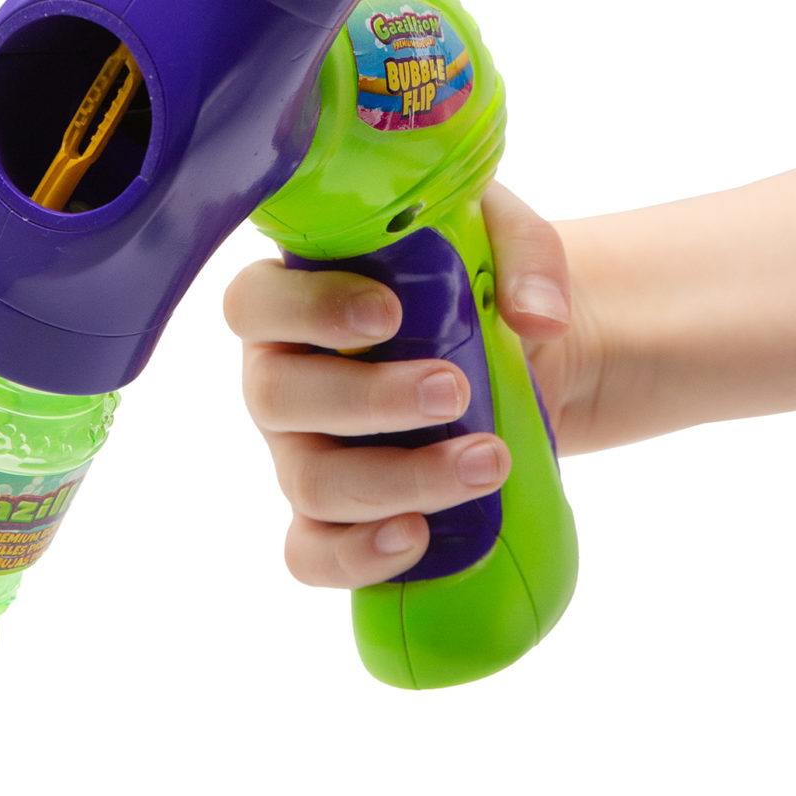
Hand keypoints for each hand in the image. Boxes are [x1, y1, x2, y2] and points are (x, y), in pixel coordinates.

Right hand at [224, 184, 582, 590]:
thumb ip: (525, 256)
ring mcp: (298, 454)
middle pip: (277, 398)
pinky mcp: (328, 518)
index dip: (309, 310)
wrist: (510, 359)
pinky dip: (357, 555)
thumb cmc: (474, 283)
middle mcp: (280, 377)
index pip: (255, 303)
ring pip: (310, 481)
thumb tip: (540, 318)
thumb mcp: (503, 241)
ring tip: (486, 462)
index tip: (388, 313)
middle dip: (370, 399)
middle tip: (454, 390)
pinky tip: (416, 536)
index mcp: (293, 299)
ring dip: (400, 478)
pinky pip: (313, 554)